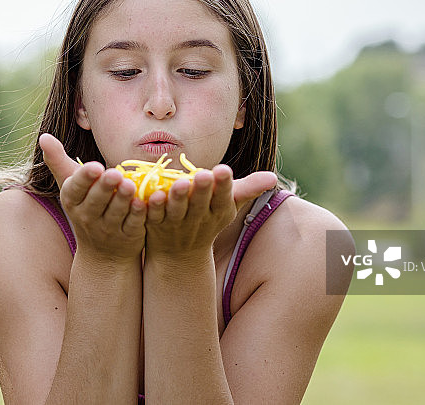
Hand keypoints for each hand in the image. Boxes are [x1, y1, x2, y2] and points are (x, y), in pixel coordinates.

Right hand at [39, 133, 146, 260]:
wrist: (102, 254)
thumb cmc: (85, 208)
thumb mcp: (70, 187)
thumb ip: (58, 161)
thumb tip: (43, 136)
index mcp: (72, 201)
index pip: (75, 189)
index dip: (84, 179)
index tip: (95, 167)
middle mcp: (87, 217)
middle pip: (95, 202)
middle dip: (104, 187)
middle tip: (115, 173)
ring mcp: (108, 230)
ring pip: (115, 213)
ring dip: (122, 199)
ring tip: (130, 185)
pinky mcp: (128, 237)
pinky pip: (133, 225)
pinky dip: (138, 215)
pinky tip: (144, 203)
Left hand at [144, 164, 277, 257]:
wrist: (180, 254)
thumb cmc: (208, 218)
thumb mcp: (229, 205)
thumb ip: (249, 188)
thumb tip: (273, 178)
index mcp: (217, 212)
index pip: (223, 198)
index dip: (223, 186)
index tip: (224, 170)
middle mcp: (198, 219)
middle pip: (200, 204)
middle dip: (203, 190)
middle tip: (204, 174)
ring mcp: (175, 223)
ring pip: (176, 210)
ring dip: (178, 198)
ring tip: (180, 183)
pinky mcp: (154, 224)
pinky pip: (153, 215)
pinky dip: (152, 207)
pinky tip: (151, 195)